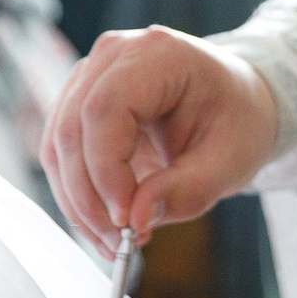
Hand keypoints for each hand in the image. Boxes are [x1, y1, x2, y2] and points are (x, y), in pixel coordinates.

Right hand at [41, 26, 280, 256]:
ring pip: (58, 146)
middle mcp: (115, 55)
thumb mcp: (231, 160)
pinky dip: (79, 195)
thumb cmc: (239, 119)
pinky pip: (63, 154)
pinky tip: (107, 224)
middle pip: (72, 129)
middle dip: (89, 197)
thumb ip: (186, 189)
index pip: (105, 109)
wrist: (237, 100)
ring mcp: (92, 75)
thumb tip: (135, 220)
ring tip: (116, 242)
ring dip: (79, 203)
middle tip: (119, 243)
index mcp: (159, 54)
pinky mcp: (81, 102)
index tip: (125, 220)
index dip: (106, 170)